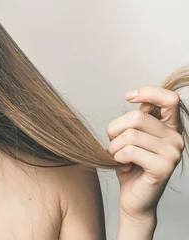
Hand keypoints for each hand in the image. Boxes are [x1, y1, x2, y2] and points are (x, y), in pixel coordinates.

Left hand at [107, 86, 184, 219]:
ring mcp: (173, 153)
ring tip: (118, 156)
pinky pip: (129, 151)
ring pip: (130, 135)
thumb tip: (136, 97)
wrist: (133, 198)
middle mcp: (177, 138)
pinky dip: (117, 157)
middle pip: (137, 118)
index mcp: (171, 127)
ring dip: (114, 146)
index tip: (128, 96)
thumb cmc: (130, 164)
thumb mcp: (132, 136)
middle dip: (115, 130)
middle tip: (114, 143)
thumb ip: (138, 119)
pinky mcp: (164, 168)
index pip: (169, 99)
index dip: (148, 92)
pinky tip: (123, 165)